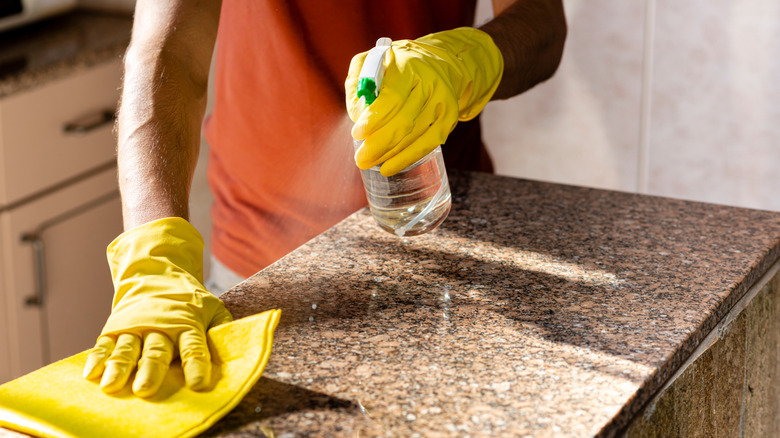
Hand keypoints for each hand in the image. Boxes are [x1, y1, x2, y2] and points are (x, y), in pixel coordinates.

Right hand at [83, 217, 232, 396]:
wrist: (157, 272)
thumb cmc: (189, 300)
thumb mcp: (212, 308)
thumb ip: (221, 328)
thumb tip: (234, 348)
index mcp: (187, 322)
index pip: (193, 346)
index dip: (196, 364)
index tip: (197, 384)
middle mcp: (160, 325)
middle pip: (157, 350)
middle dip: (151, 370)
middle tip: (145, 389)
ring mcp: (135, 326)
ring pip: (127, 349)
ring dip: (119, 367)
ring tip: (111, 386)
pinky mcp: (115, 328)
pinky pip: (104, 345)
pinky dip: (97, 358)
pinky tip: (91, 374)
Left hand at [346, 27, 502, 175]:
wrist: (438, 62)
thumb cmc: (396, 65)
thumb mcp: (371, 62)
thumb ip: (358, 82)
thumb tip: (357, 114)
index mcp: (408, 67)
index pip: (392, 98)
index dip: (374, 119)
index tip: (357, 134)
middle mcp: (430, 84)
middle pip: (404, 121)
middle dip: (379, 144)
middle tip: (361, 158)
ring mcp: (442, 102)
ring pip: (415, 136)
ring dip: (390, 154)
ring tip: (369, 161)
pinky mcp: (450, 117)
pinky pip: (428, 143)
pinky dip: (407, 158)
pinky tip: (389, 167)